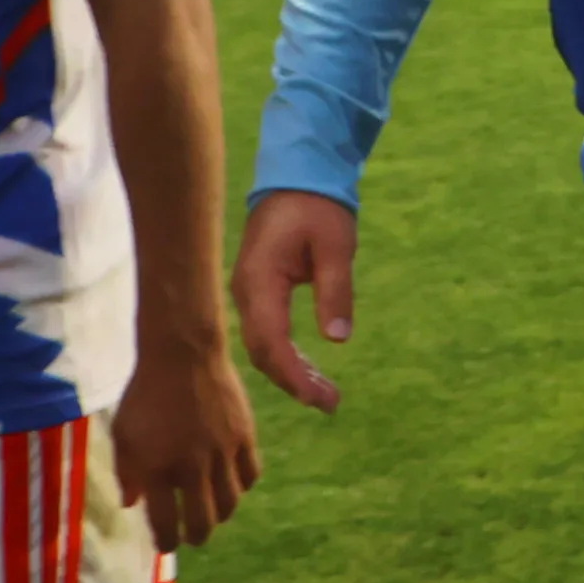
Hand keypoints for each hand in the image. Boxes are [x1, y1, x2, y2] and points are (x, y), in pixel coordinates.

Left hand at [113, 335, 261, 553]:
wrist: (183, 355)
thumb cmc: (145, 394)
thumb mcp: (124, 434)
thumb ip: (127, 472)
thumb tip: (132, 504)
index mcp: (158, 469)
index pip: (165, 523)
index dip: (166, 542)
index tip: (166, 546)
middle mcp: (193, 468)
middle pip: (203, 522)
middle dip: (195, 535)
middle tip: (192, 534)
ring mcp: (223, 453)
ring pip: (230, 503)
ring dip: (219, 513)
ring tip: (212, 509)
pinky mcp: (245, 437)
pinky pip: (251, 475)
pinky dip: (241, 485)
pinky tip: (232, 480)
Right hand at [232, 189, 360, 412]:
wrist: (296, 178)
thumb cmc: (317, 209)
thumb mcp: (335, 247)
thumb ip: (335, 291)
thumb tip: (337, 339)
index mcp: (260, 280)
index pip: (270, 340)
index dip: (291, 373)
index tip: (317, 397)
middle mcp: (246, 292)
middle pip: (262, 350)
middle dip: (292, 381)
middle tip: (331, 404)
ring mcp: (248, 293)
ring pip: (263, 345)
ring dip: (290, 371)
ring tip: (325, 395)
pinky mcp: (257, 292)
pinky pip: (267, 332)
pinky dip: (287, 355)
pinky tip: (309, 371)